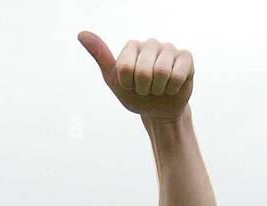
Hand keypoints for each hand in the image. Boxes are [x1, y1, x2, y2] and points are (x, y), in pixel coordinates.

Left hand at [78, 32, 193, 121]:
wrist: (158, 110)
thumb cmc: (135, 95)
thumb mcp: (114, 81)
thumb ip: (101, 57)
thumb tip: (81, 33)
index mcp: (132, 47)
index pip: (125, 67)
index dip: (128, 85)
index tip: (131, 86)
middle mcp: (151, 43)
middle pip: (144, 71)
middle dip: (144, 89)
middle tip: (146, 90)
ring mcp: (169, 49)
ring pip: (161, 73)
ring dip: (158, 90)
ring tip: (158, 89)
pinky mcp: (186, 58)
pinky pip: (178, 74)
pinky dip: (173, 88)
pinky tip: (172, 87)